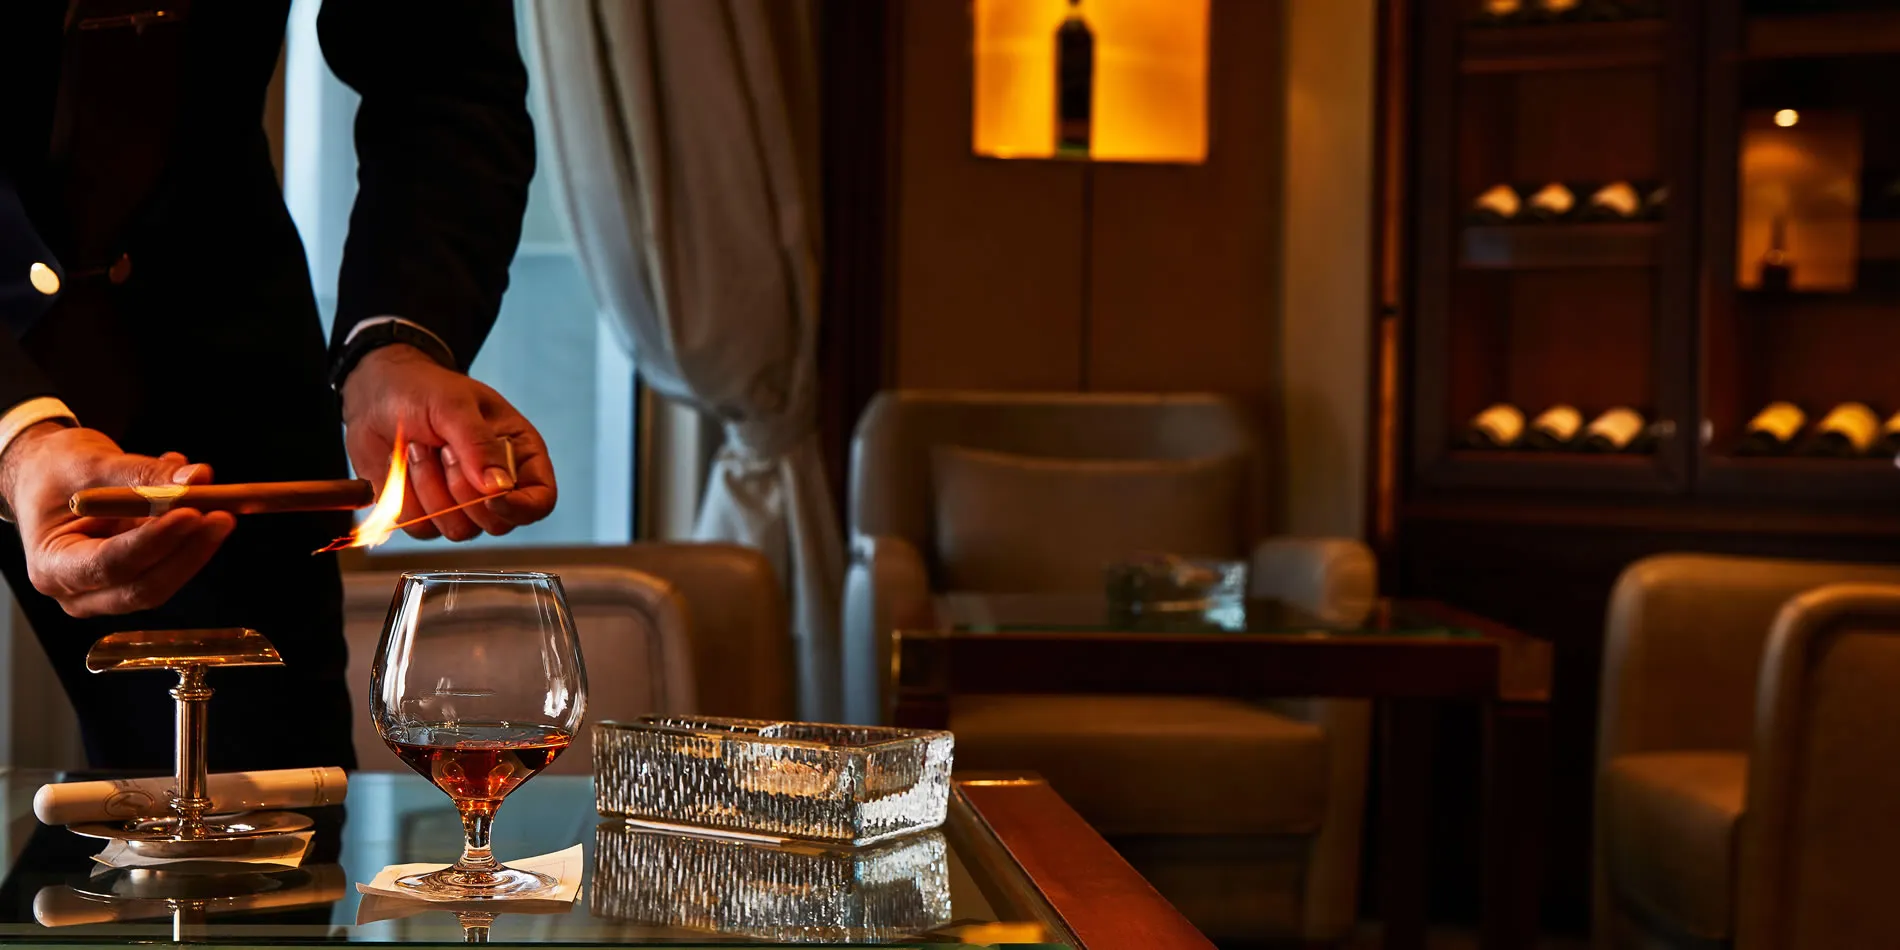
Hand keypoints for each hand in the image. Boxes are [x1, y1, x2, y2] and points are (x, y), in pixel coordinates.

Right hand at [0, 424, 234, 617]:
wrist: (45, 476)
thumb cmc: (53, 471)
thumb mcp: (90, 463)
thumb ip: (142, 473)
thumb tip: (196, 479)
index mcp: (51, 567)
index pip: (109, 565)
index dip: (154, 541)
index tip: (190, 514)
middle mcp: (78, 591)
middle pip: (145, 586)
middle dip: (188, 550)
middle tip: (222, 514)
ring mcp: (109, 591)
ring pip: (165, 578)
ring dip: (196, 543)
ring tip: (216, 501)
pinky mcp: (137, 578)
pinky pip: (172, 564)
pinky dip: (191, 536)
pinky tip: (197, 499)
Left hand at [339, 344, 556, 540]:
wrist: (377, 395)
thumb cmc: (424, 390)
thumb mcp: (454, 405)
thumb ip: (478, 445)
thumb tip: (498, 488)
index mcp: (519, 455)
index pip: (541, 500)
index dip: (521, 507)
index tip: (490, 497)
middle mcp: (496, 486)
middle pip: (497, 523)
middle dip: (462, 489)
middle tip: (444, 448)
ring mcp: (461, 505)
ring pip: (457, 530)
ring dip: (429, 488)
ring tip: (419, 449)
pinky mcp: (427, 514)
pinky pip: (421, 528)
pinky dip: (406, 497)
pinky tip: (403, 466)